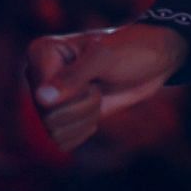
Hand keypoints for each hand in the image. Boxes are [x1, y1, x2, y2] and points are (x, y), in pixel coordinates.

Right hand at [26, 24, 188, 151]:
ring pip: (55, 130)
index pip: (42, 95)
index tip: (94, 75)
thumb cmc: (131, 49)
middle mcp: (38, 76)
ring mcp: (48, 99)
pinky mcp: (61, 116)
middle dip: (84, 105)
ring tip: (98, 92)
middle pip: (48, 116)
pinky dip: (84, 129)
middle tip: (99, 84)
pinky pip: (62, 141)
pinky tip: (96, 110)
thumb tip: (41, 98)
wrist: (153, 61)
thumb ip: (74, 76)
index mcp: (40, 53)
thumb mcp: (105, 57)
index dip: (76, 94)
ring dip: (86, 116)